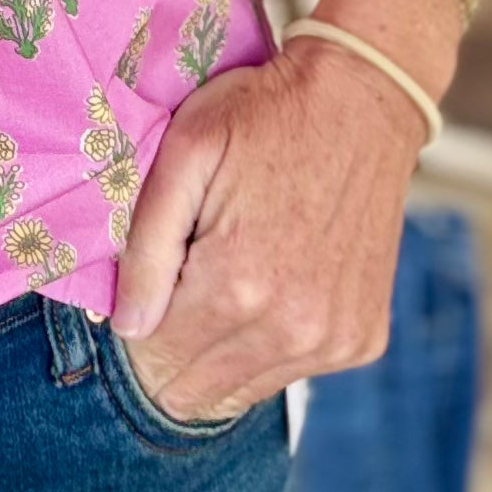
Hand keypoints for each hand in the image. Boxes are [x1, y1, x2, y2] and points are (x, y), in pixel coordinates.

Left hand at [109, 38, 423, 423]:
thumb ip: (148, 248)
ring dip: (222, 349)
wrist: (363, 102)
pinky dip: (270, 342)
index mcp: (239, 286)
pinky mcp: (363, 339)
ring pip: (244, 388)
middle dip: (174, 348)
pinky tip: (272, 284)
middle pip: (198, 387)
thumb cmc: (264, 116)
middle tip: (177, 288)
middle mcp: (293, 329)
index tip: (143, 294)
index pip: (158, 359)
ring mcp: (335, 340)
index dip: (138, 331)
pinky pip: (293, 369)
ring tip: (227, 278)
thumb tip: (128, 328)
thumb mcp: (186, 156)